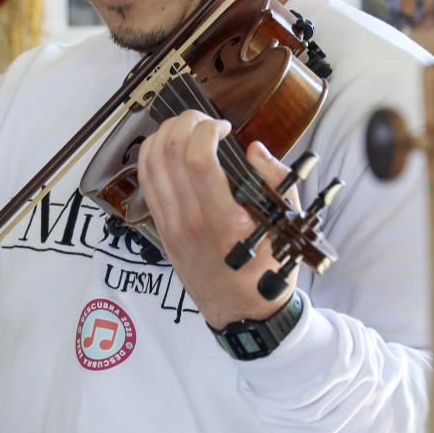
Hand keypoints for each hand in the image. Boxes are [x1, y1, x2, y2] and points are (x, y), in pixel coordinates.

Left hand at [137, 112, 297, 327]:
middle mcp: (190, 222)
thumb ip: (275, 181)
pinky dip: (152, 155)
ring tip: (187, 128)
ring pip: (150, 164)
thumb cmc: (268, 269)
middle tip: (205, 121)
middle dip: (185, 122)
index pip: (198, 159)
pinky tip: (171, 148)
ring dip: (165, 133)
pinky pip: (146, 183)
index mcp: (224, 221)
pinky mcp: (161, 229)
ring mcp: (170, 227)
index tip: (224, 127)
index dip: (207, 129)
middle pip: (168, 153)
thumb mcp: (287, 225)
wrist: (242, 311)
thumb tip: (253, 148)